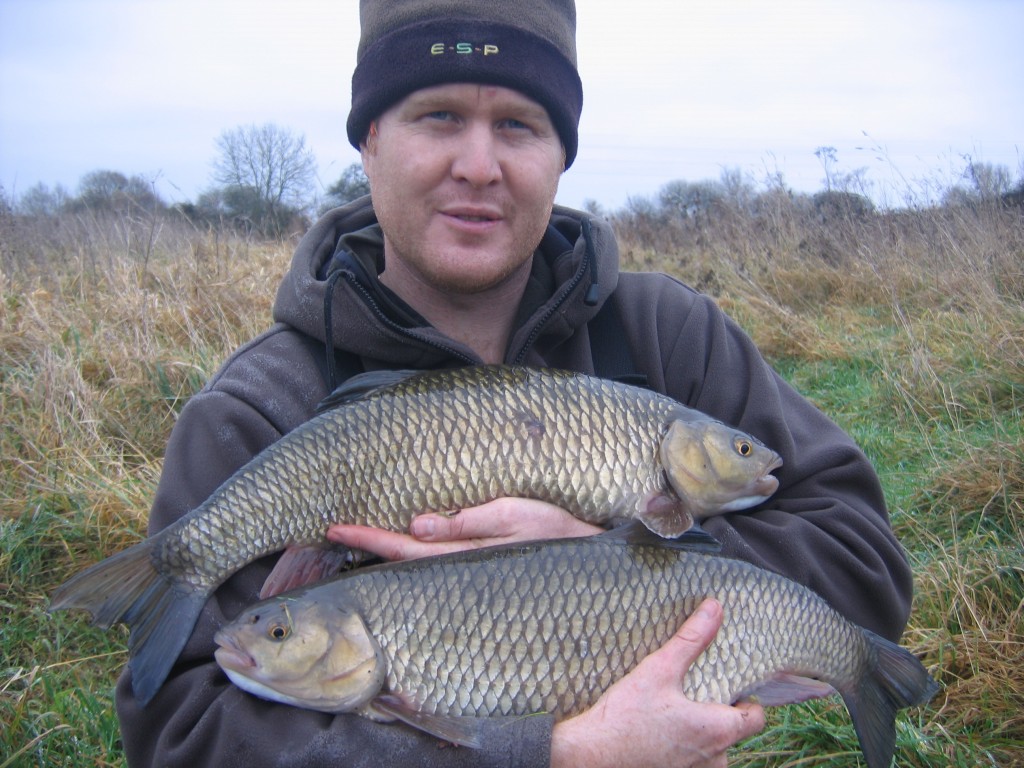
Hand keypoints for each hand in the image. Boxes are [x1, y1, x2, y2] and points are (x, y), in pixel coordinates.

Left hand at [326, 497, 601, 560]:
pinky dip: (411, 563)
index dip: (368, 539)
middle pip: (400, 563)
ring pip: (415, 571)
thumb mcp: (520, 517)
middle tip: (326, 537)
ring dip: (382, 558)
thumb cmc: (563, 535)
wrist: (600, 569)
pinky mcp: (481, 576)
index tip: (333, 528)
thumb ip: (470, 522)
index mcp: (464, 558)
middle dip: (365, 551)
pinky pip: (435, 572)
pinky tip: (397, 555)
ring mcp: (469, 580)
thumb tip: (418, 524)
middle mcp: (460, 574)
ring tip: (349, 546)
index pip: (404, 549)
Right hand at [550, 599, 764, 767]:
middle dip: (716, 715)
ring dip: (698, 734)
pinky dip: (680, 748)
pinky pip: (689, 762)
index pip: (755, 718)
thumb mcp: (659, 670)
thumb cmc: (626, 717)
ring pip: (709, 751)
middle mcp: (714, 759)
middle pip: (730, 733)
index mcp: (718, 730)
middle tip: (693, 694)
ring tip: (672, 714)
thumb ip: (691, 639)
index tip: (731, 688)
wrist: (591, 757)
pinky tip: (657, 734)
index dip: (747, 701)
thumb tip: (715, 608)